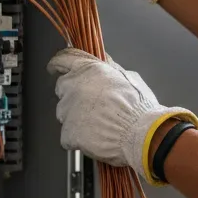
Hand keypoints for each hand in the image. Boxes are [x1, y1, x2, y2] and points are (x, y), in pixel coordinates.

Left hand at [47, 49, 197, 183]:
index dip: (58, 64)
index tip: (56, 67)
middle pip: (62, 87)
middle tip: (92, 103)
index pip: (63, 60)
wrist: (140, 134)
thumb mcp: (129, 77)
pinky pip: (67, 134)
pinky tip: (94, 136)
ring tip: (98, 123)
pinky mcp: (68, 132)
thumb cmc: (139, 108)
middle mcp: (74, 87)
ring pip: (64, 112)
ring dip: (75, 116)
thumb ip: (111, 68)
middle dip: (73, 93)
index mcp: (88, 70)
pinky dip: (77, 137)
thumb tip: (105, 62)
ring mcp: (69, 111)